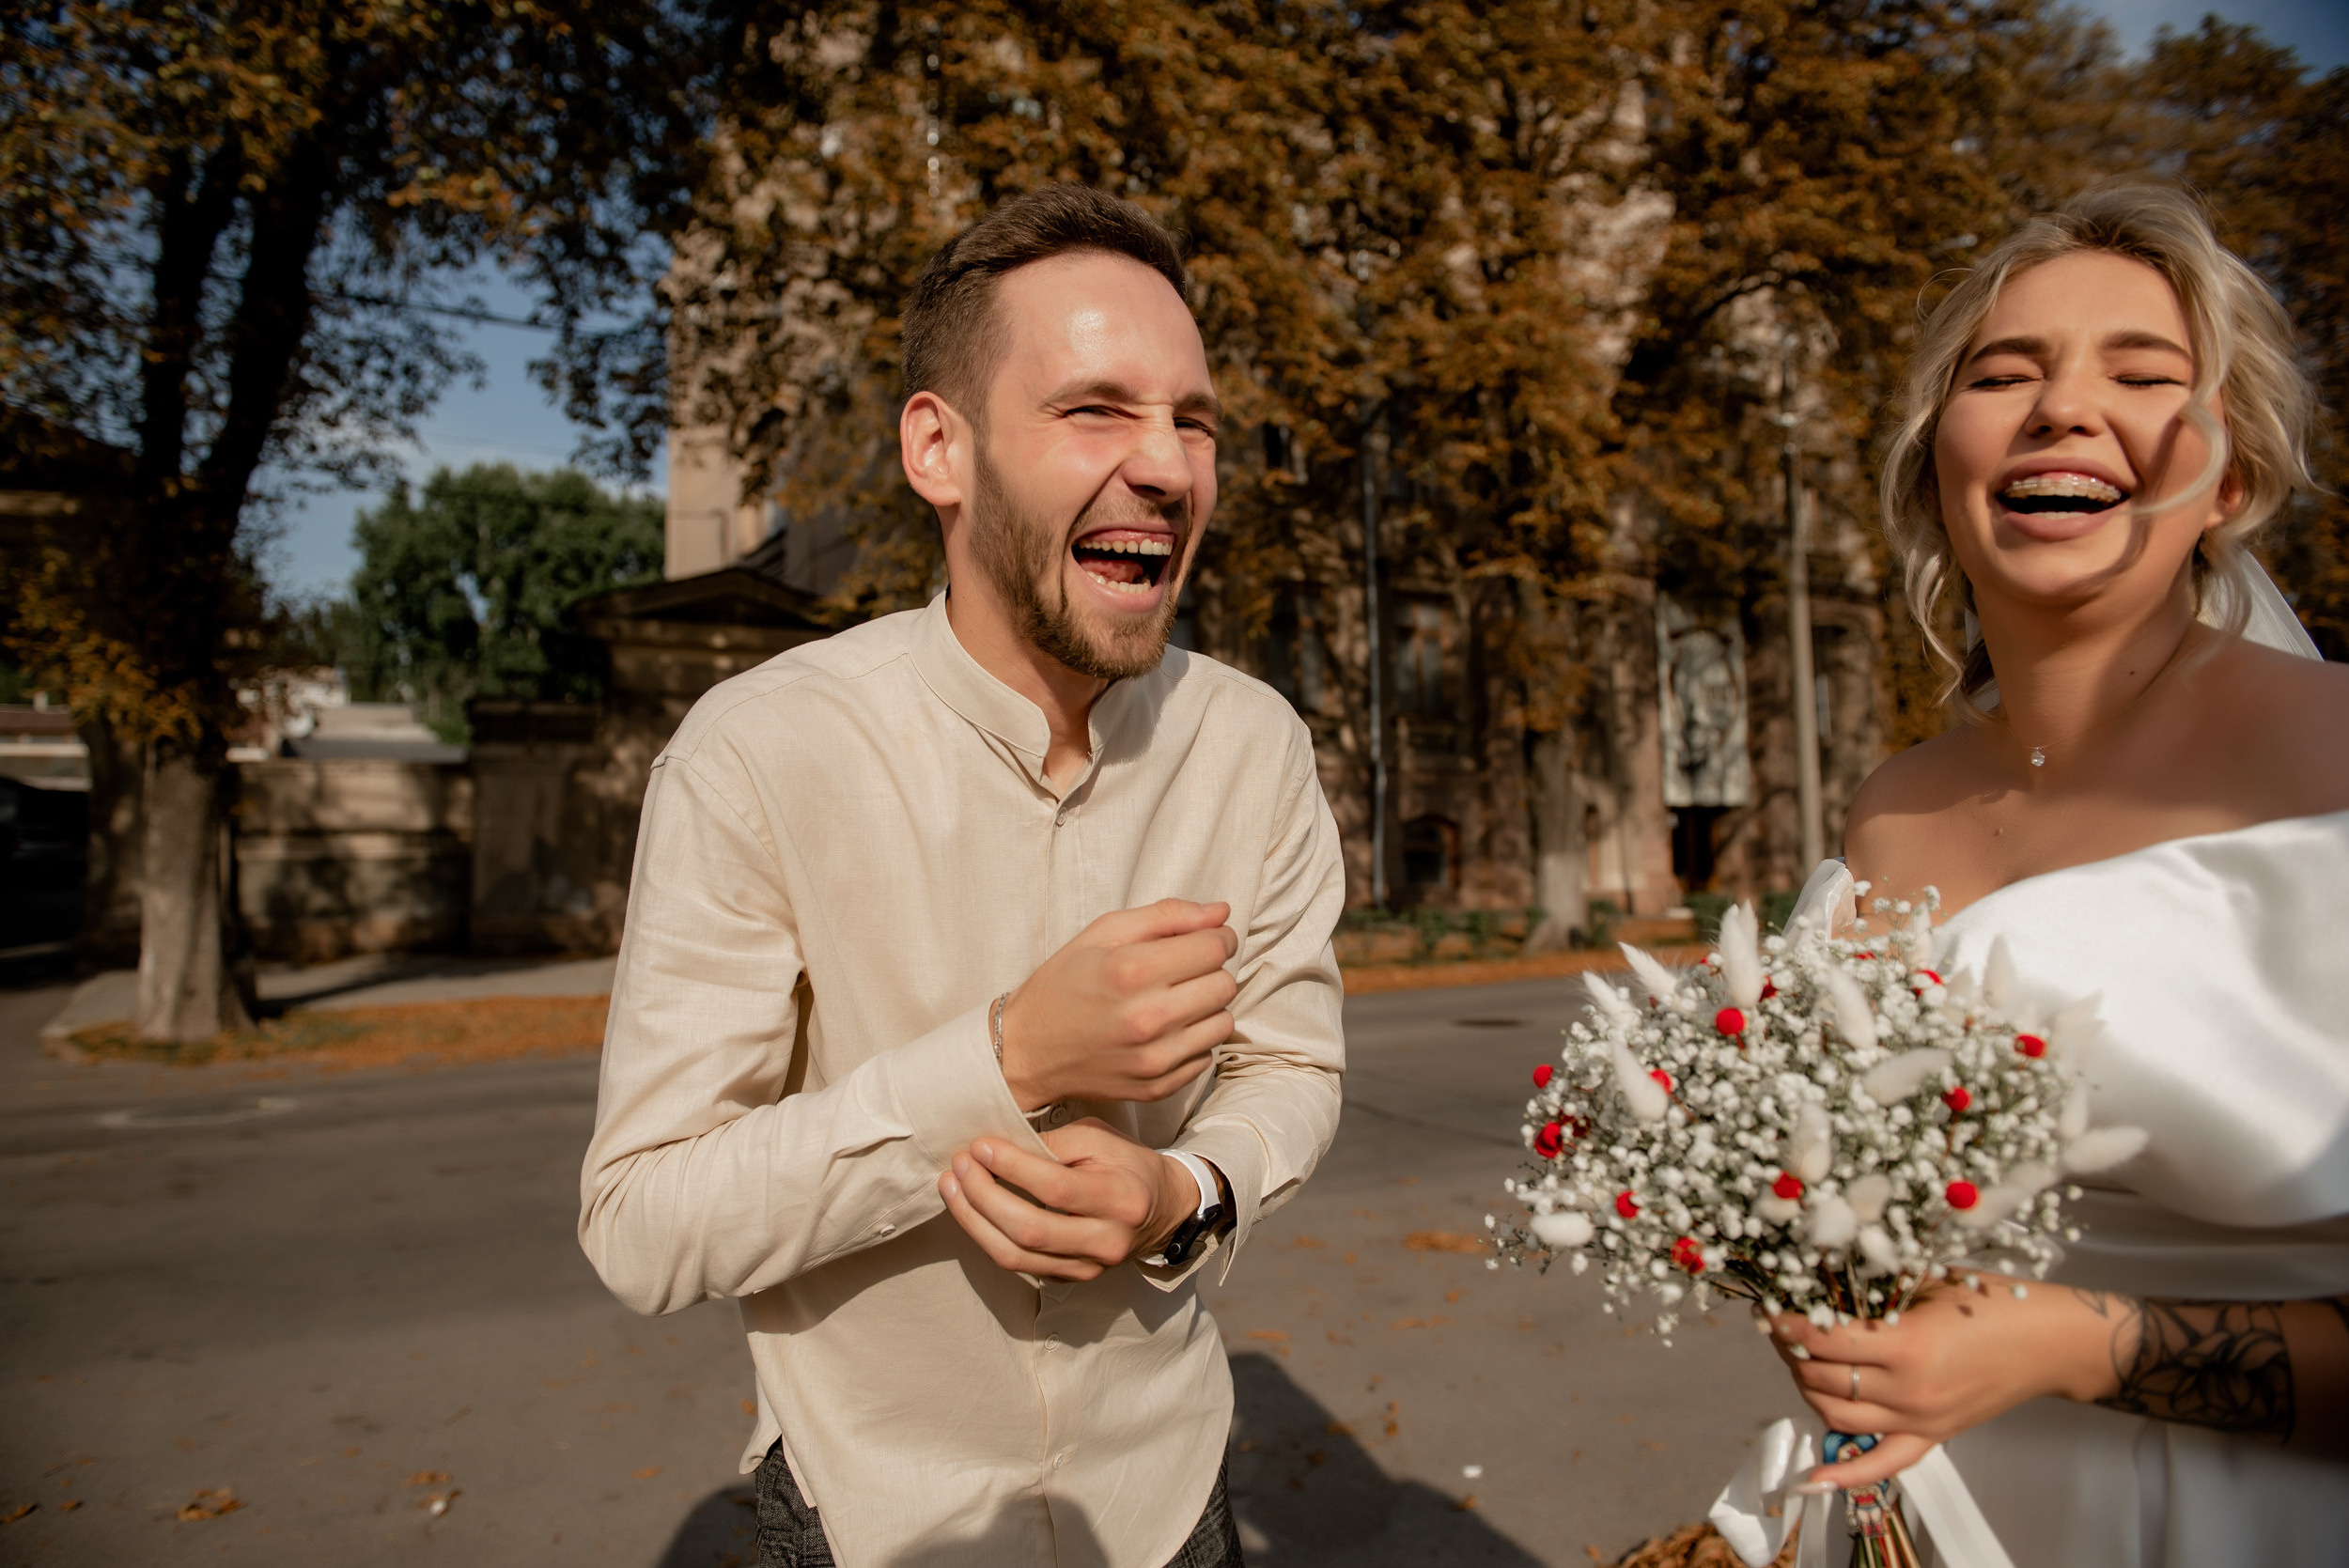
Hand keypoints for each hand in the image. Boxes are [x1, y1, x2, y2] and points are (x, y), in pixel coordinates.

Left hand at [938, 1118, 1206, 1280]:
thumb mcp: (1101, 1139)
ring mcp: (1087, 1267)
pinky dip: (986, 1236)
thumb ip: (1055, 1144)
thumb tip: (1000, 1147)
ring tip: (951, 1186)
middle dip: (983, 1196)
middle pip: (1030, 1230)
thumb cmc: (1126, 1165)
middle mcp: (1106, 1241)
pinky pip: (1018, 1263)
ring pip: (1016, 1255)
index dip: (1012, 1168)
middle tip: (959, 1164)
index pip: (1056, 1188)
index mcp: (1120, 1199)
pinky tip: (969, 1209)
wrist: (1161, 1210)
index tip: (980, 1146)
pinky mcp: (1070, 1278)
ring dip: (974, 1220)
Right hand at [998, 899, 1237, 1110]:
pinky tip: (1164, 1030)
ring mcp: (1153, 1058)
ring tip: (1174, 1000)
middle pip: (1224, 985)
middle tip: (1186, 968)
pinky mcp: (1157, 1086)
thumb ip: (1165, 916)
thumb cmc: (1064, 983)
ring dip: (1207, 1007)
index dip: (1217, 937)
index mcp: (1131, 971)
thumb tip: (1221, 912)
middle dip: (1212, 970)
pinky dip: (1193, 1039)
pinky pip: (1206, 1056)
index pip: (1214, 948)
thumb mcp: (1103, 933)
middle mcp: (1147, 1018)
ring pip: (1223, 1022)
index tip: (1207, 937)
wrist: (1027, 1050)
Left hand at [1766, 1272, 2119, 1490]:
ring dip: (1806, 1389)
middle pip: (1820, 1379)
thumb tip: (1816, 1273)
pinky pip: (1881, 1464)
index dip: (1786, 1323)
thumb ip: (1875, 1284)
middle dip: (1789, 1352)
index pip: (1820, 1340)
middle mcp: (1910, 1391)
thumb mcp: (1928, 1279)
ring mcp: (1920, 1420)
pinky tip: (1814, 1478)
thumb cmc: (1996, 1303)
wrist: (2050, 1341)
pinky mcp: (1932, 1437)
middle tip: (1781, 1328)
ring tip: (1799, 1361)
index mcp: (1908, 1345)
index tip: (1771, 1306)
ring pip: (1836, 1417)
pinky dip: (1844, 1474)